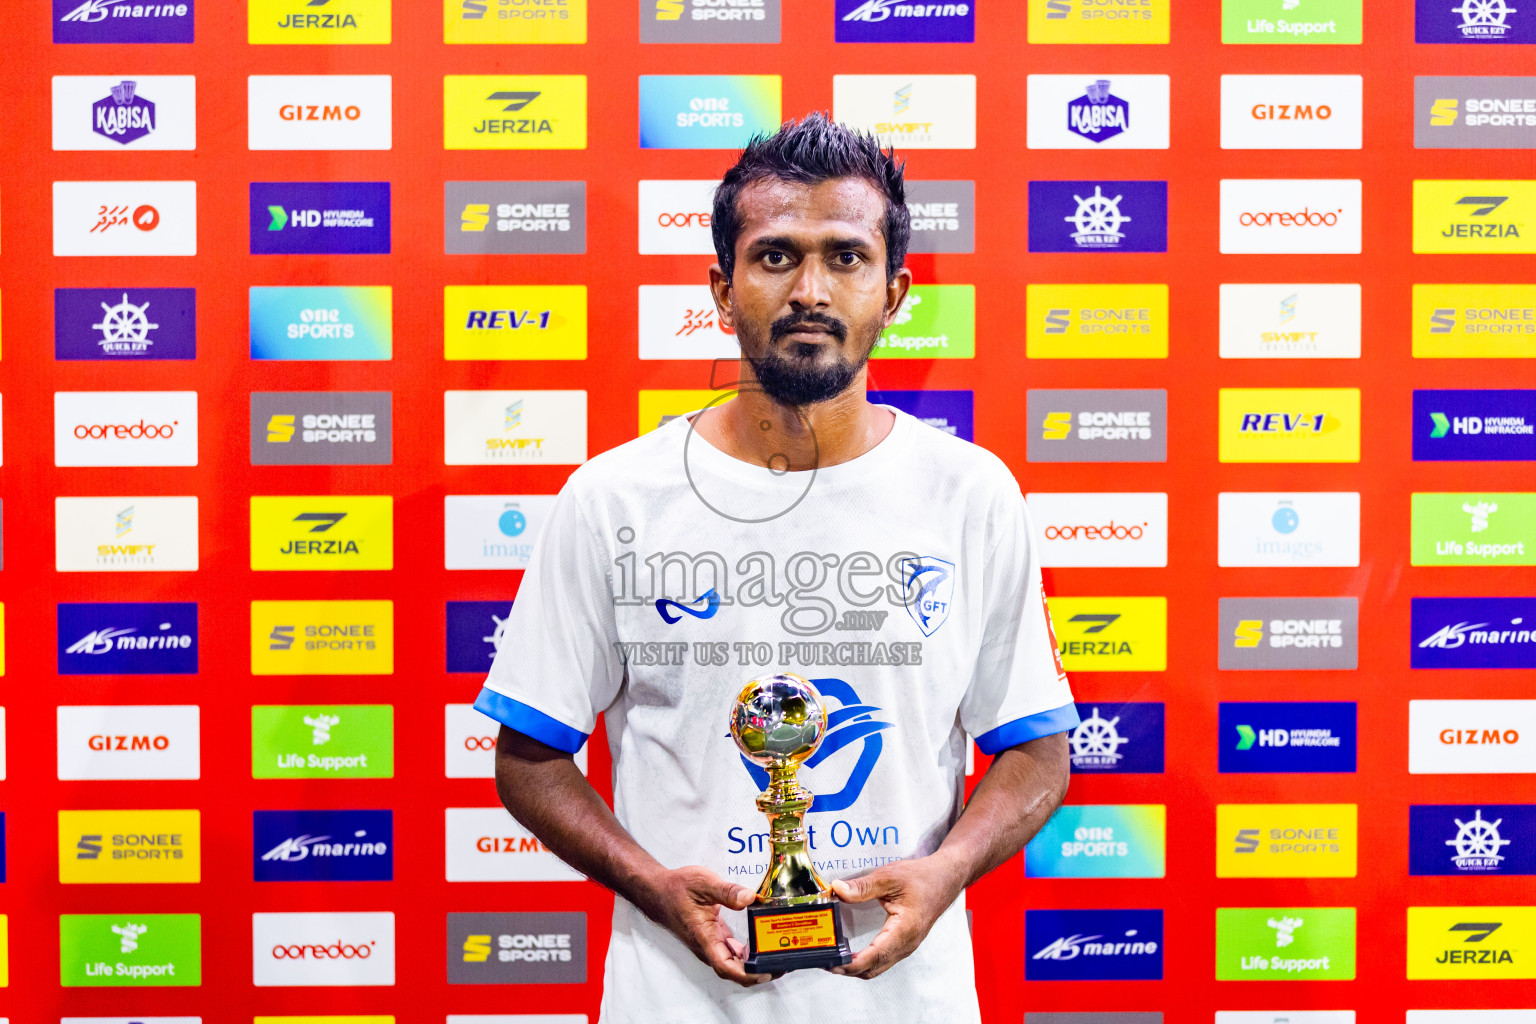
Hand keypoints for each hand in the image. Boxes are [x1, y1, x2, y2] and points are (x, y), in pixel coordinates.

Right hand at [637, 865, 772, 987]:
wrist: (659, 892)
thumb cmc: (676, 889)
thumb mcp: (703, 883)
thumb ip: (727, 891)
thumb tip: (749, 898)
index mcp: (705, 937)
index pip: (727, 967)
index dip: (748, 974)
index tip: (767, 971)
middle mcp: (708, 946)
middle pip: (735, 970)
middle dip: (759, 971)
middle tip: (782, 962)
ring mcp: (710, 944)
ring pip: (734, 963)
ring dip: (754, 963)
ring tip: (776, 954)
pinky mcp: (713, 939)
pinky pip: (732, 952)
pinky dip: (747, 952)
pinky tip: (760, 943)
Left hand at [829, 855, 964, 979]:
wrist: (946, 878)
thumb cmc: (922, 877)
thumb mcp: (889, 876)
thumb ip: (862, 886)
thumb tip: (837, 890)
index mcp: (904, 929)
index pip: (874, 956)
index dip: (851, 964)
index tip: (832, 963)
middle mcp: (906, 943)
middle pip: (874, 968)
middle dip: (848, 969)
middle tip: (824, 961)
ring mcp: (906, 946)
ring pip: (878, 967)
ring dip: (856, 968)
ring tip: (834, 959)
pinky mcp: (904, 943)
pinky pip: (883, 960)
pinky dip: (865, 962)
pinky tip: (851, 954)